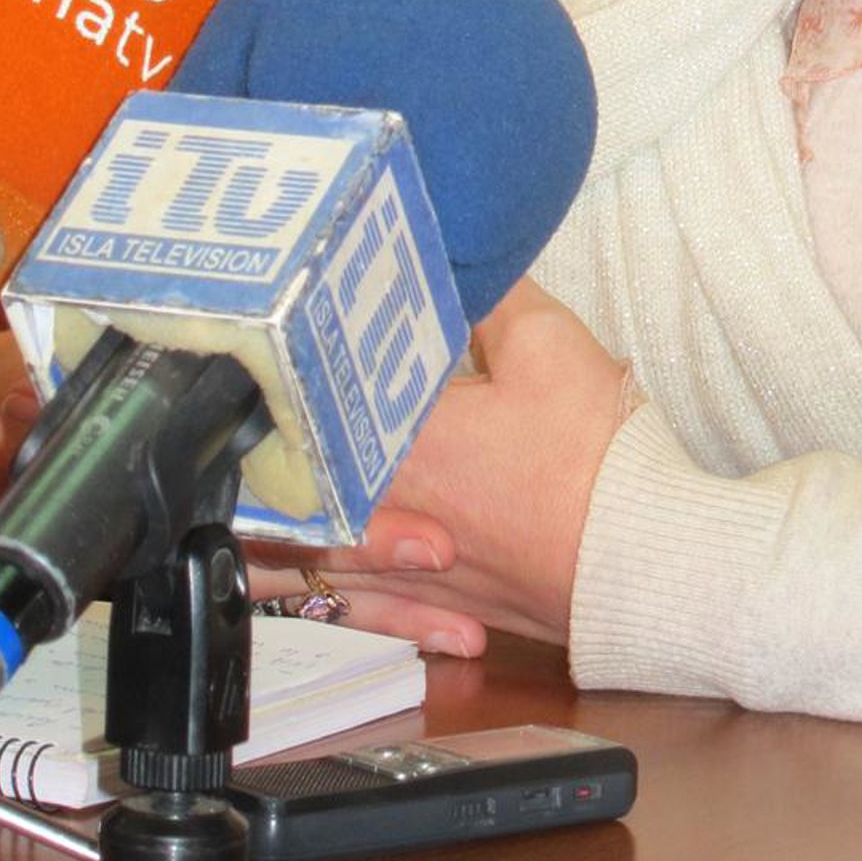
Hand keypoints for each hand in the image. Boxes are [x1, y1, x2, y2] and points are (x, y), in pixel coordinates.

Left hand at [246, 280, 632, 656]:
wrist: (636, 554)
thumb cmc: (591, 453)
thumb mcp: (546, 343)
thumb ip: (492, 294)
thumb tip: (462, 255)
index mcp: (393, 441)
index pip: (312, 402)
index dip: (280, 376)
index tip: (260, 351)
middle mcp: (380, 510)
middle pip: (288, 491)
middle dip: (254, 463)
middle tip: (226, 435)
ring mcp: (405, 568)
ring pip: (310, 560)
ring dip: (273, 539)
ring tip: (235, 521)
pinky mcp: (439, 603)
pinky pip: (361, 605)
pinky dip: (333, 592)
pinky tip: (319, 582)